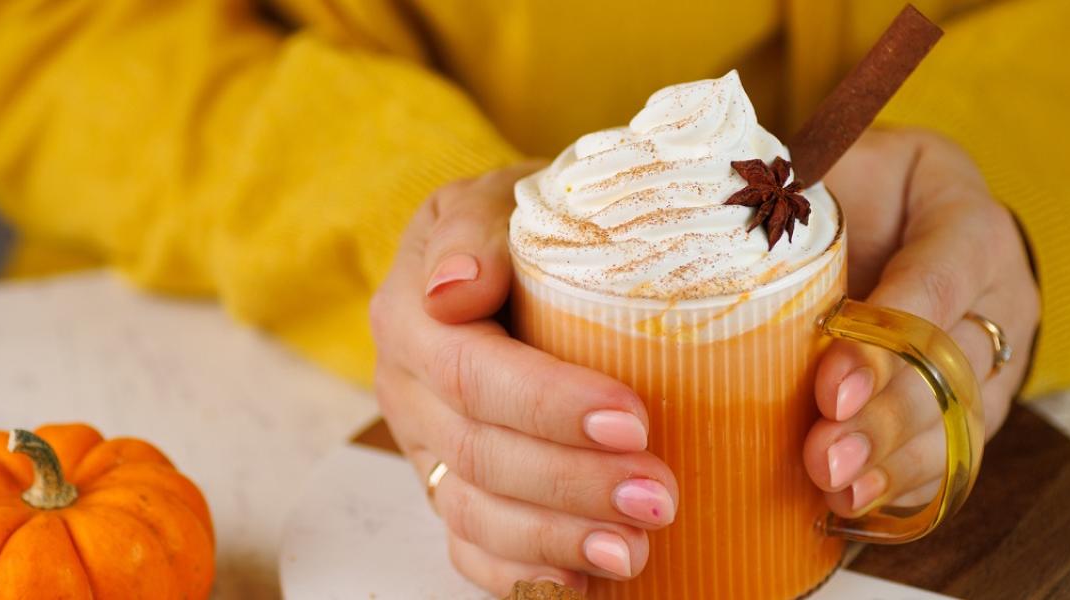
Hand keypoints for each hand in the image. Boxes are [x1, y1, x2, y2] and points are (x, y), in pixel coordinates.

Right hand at [369, 162, 678, 594]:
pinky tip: (588, 582)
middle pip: (479, 455)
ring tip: (637, 549)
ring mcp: (425, 448)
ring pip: (474, 515)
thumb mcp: (497, 194)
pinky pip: (469, 550)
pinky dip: (524, 576)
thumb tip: (454, 287)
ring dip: (558, 540)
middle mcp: (408, 390)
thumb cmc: (519, 222)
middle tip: (661, 497)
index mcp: (412, 316)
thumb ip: (473, 229)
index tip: (634, 418)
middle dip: (572, 484)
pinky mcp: (449, 489)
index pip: (471, 372)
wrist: (502, 252)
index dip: (548, 404)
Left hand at [806, 128, 1039, 514]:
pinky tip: (855, 506)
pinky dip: (902, 485)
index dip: (886, 338)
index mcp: (966, 221)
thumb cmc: (856, 184)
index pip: (939, 281)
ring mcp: (995, 356)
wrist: (899, 210)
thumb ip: (797, 189)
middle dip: (884, 417)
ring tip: (835, 488)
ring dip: (893, 461)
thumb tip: (721, 221)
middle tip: (824, 453)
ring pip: (957, 419)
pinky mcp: (976, 407)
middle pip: (949, 365)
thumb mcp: (836, 162)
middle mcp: (998, 292)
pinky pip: (951, 455)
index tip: (830, 385)